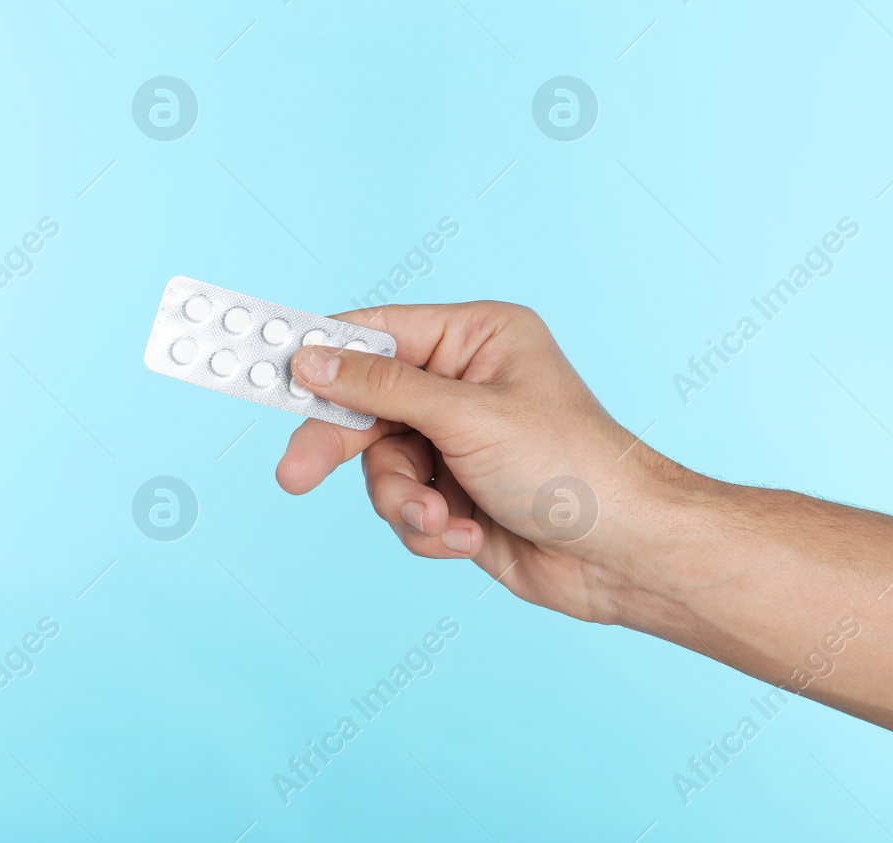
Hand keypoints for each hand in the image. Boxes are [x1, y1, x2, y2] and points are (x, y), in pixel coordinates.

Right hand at [277, 301, 675, 624]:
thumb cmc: (571, 468)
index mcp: (476, 339)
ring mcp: (460, 443)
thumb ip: (383, 388)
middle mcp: (464, 385)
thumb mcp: (467, 418)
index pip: (377, 334)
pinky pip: (405, 507)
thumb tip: (312, 359)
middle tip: (293, 475)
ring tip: (446, 521)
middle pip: (366, 406)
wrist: (625, 557)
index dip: (322, 355)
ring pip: (380, 467)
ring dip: (405, 501)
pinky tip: (469, 537)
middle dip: (342, 448)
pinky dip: (429, 528)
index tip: (267, 372)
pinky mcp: (459, 496)